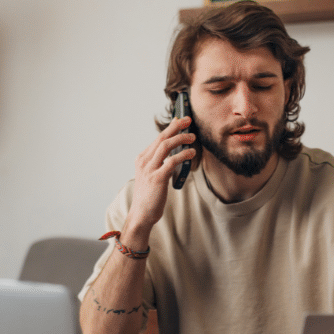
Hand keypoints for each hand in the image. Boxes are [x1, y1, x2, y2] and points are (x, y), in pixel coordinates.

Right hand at [124, 117, 195, 242]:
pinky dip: (183, 155)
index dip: (170, 128)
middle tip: (188, 120)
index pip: (157, 139)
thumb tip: (173, 152)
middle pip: (161, 138)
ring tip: (192, 137)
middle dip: (175, 127)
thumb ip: (159, 164)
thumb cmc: (149, 196)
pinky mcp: (157, 178)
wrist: (141, 214)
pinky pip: (171, 162)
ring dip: (180, 138)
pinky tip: (191, 153)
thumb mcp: (150, 176)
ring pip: (166, 146)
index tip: (181, 120)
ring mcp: (149, 170)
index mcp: (142, 159)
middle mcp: (144, 162)